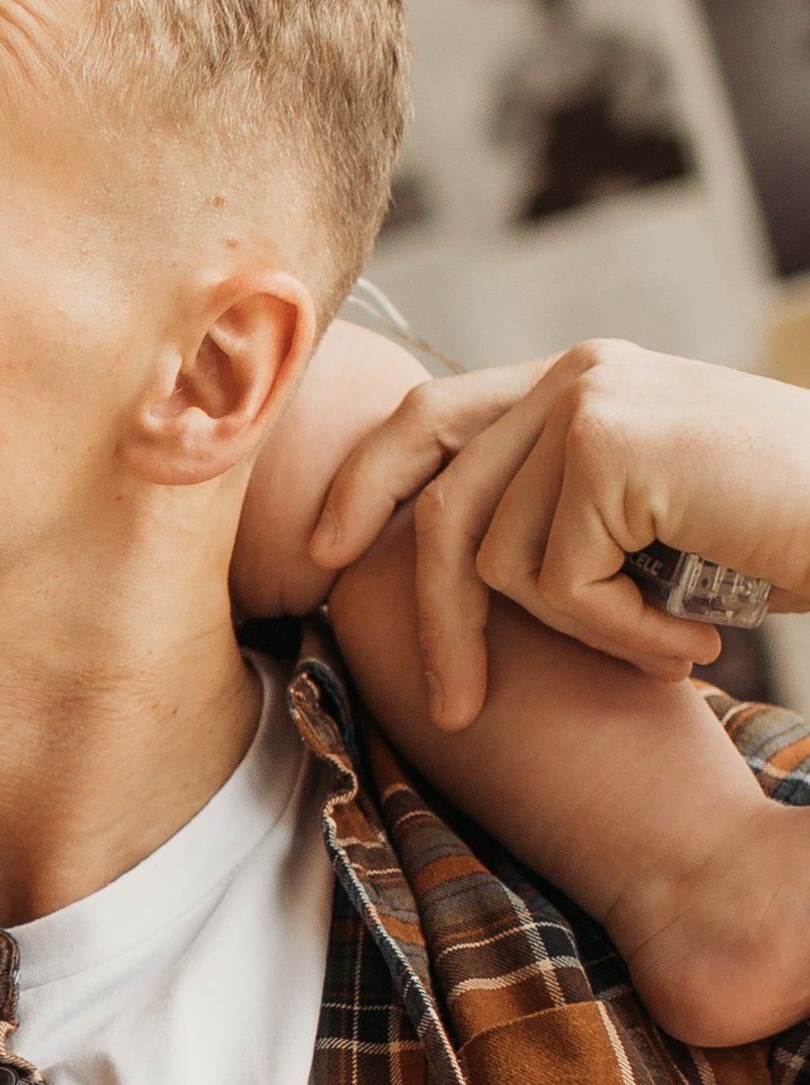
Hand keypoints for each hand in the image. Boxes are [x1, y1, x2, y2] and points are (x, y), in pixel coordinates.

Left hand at [309, 339, 809, 725]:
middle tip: (457, 708)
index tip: (322, 551)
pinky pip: (561, 583)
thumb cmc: (790, 536)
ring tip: (677, 642)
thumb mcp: (656, 521)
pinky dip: (624, 636)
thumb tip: (448, 569)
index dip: (367, 483)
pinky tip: (699, 636)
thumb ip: (564, 511)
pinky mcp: (610, 447)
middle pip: (443, 504)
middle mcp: (576, 376)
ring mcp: (589, 403)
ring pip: (502, 561)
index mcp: (580, 381)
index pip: (432, 417)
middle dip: (435, 618)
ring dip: (588, 635)